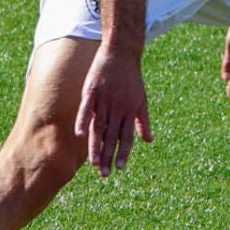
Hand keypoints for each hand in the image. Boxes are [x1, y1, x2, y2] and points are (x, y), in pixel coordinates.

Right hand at [75, 43, 150, 177]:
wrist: (122, 54)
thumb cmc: (132, 79)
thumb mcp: (142, 100)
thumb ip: (143, 121)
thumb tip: (149, 141)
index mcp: (130, 111)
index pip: (126, 137)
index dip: (123, 152)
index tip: (120, 168)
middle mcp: (117, 108)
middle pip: (112, 137)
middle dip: (108, 157)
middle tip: (105, 174)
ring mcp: (104, 100)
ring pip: (99, 128)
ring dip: (96, 147)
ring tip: (94, 164)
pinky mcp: (91, 91)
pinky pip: (86, 109)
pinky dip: (83, 122)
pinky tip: (81, 135)